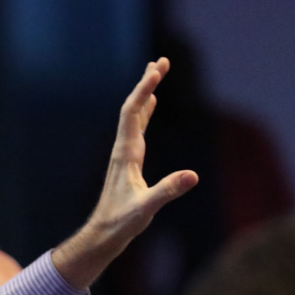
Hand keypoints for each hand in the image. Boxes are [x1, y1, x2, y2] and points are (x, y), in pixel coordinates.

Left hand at [51, 57, 198, 289]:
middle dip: (146, 83)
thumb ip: (167, 191)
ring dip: (145, 93)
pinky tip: (151, 104)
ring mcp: (125, 154)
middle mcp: (123, 149)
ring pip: (134, 116)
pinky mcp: (129, 161)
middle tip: (162, 61)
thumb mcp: (146, 209)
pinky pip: (137, 128)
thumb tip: (192, 176)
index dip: (144, 90)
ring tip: (156, 71)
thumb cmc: (121, 223)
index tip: (156, 70)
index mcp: (126, 154)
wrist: (103, 234)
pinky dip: (145, 111)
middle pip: (133, 108)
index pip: (133, 114)